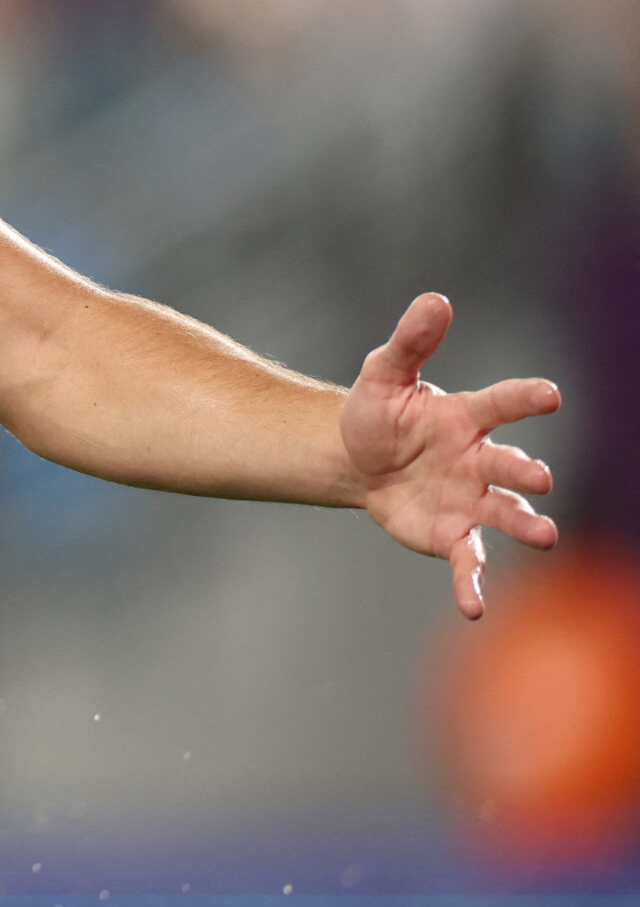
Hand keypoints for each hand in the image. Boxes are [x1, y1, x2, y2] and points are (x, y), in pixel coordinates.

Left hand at [342, 293, 561, 618]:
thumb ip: (411, 342)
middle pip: (510, 465)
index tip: (550, 395)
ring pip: (506, 514)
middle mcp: (479, 461)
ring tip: (545, 535)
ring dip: (526, 524)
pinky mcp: (452, 534)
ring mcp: (471, 500)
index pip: (502, 404)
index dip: (525, 399)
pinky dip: (472, 584)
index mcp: (466, 418)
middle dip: (526, 471)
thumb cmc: (380, 413)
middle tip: (540, 477)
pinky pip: (468, 561)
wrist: (356, 459)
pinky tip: (473, 607)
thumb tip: (435, 299)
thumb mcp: (383, 375)